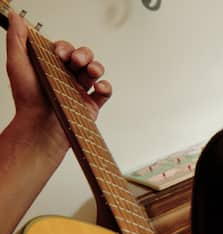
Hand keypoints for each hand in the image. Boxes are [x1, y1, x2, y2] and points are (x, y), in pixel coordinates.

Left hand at [7, 11, 110, 142]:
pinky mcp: (91, 105)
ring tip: (90, 71)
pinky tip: (98, 87)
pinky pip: (105, 92)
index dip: (65, 48)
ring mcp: (80, 91)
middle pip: (83, 57)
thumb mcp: (17, 65)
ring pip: (95, 71)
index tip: (60, 53)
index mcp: (51, 67)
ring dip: (96, 66)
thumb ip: (17, 40)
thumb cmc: (28, 101)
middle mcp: (66, 77)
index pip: (64, 50)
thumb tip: (16, 18)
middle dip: (83, 54)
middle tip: (76, 61)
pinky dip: (106, 86)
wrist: (40, 128)